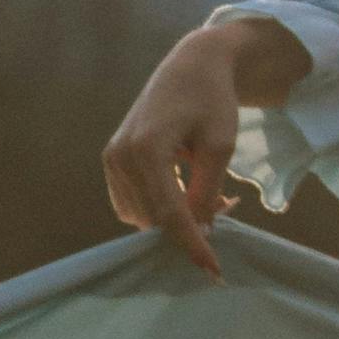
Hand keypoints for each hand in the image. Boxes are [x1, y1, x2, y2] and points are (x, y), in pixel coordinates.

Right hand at [102, 12, 299, 268]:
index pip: (169, 213)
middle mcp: (121, 156)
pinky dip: (159, 206)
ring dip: (174, 216)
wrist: (192, 66)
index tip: (213, 271)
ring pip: (142, 215)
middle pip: (154, 218)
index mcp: (147, 149)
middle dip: (189, 225)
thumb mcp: (220, 146)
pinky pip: (133, 204)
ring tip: (209, 192)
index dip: (193, 244)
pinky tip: (184, 187)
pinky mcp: (112, 161)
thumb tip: (199, 232)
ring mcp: (112, 159)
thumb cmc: (212, 101)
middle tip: (226, 206)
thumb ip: (206, 191)